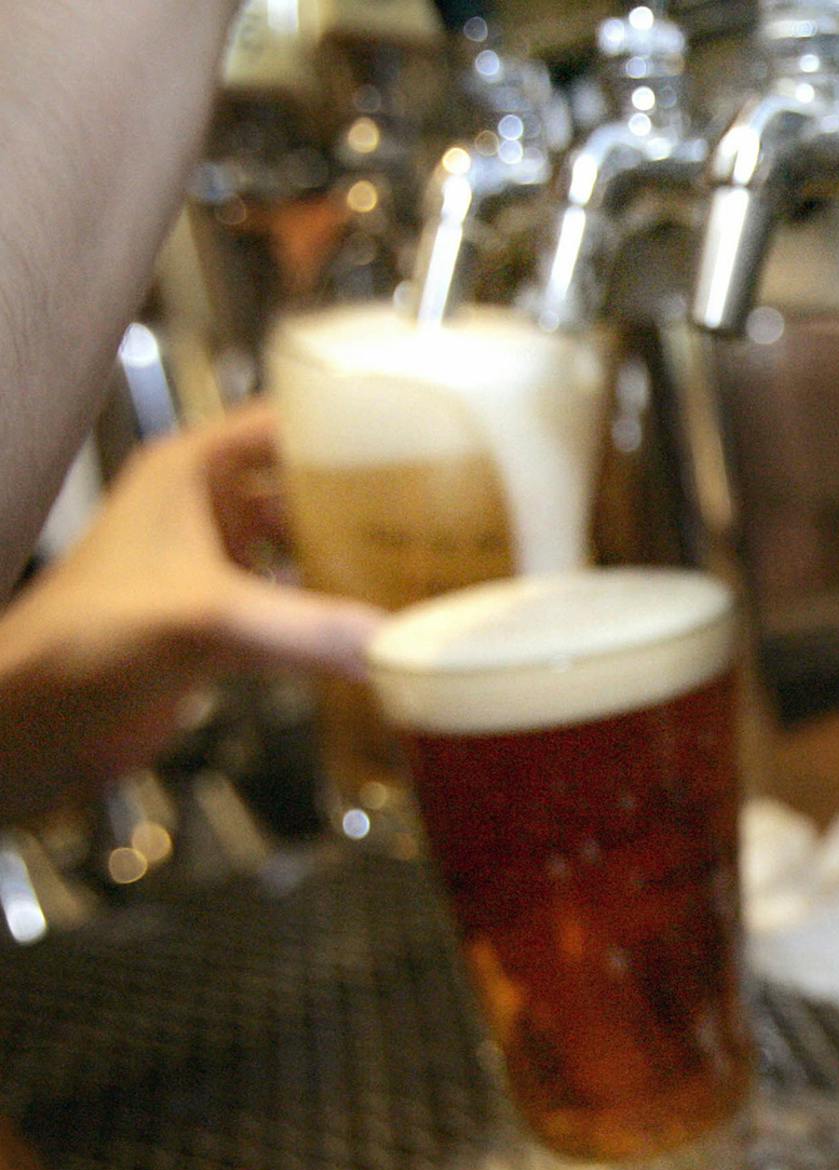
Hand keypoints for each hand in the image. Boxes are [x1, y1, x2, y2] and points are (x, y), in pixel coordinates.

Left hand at [0, 406, 383, 823]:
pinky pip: (288, 604)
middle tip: (439, 508)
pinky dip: (328, 612)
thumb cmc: (86, 640)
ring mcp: (206, 566)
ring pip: (296, 545)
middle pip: (300, 485)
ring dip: (349, 557)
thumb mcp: (208, 620)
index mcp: (189, 472)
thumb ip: (308, 629)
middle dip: (363, 498)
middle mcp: (200, 510)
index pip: (281, 422)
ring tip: (421, 562)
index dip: (345, 424)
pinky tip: (373, 627)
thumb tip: (400, 644)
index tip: (417, 434)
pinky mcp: (213, 621)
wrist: (36, 719)